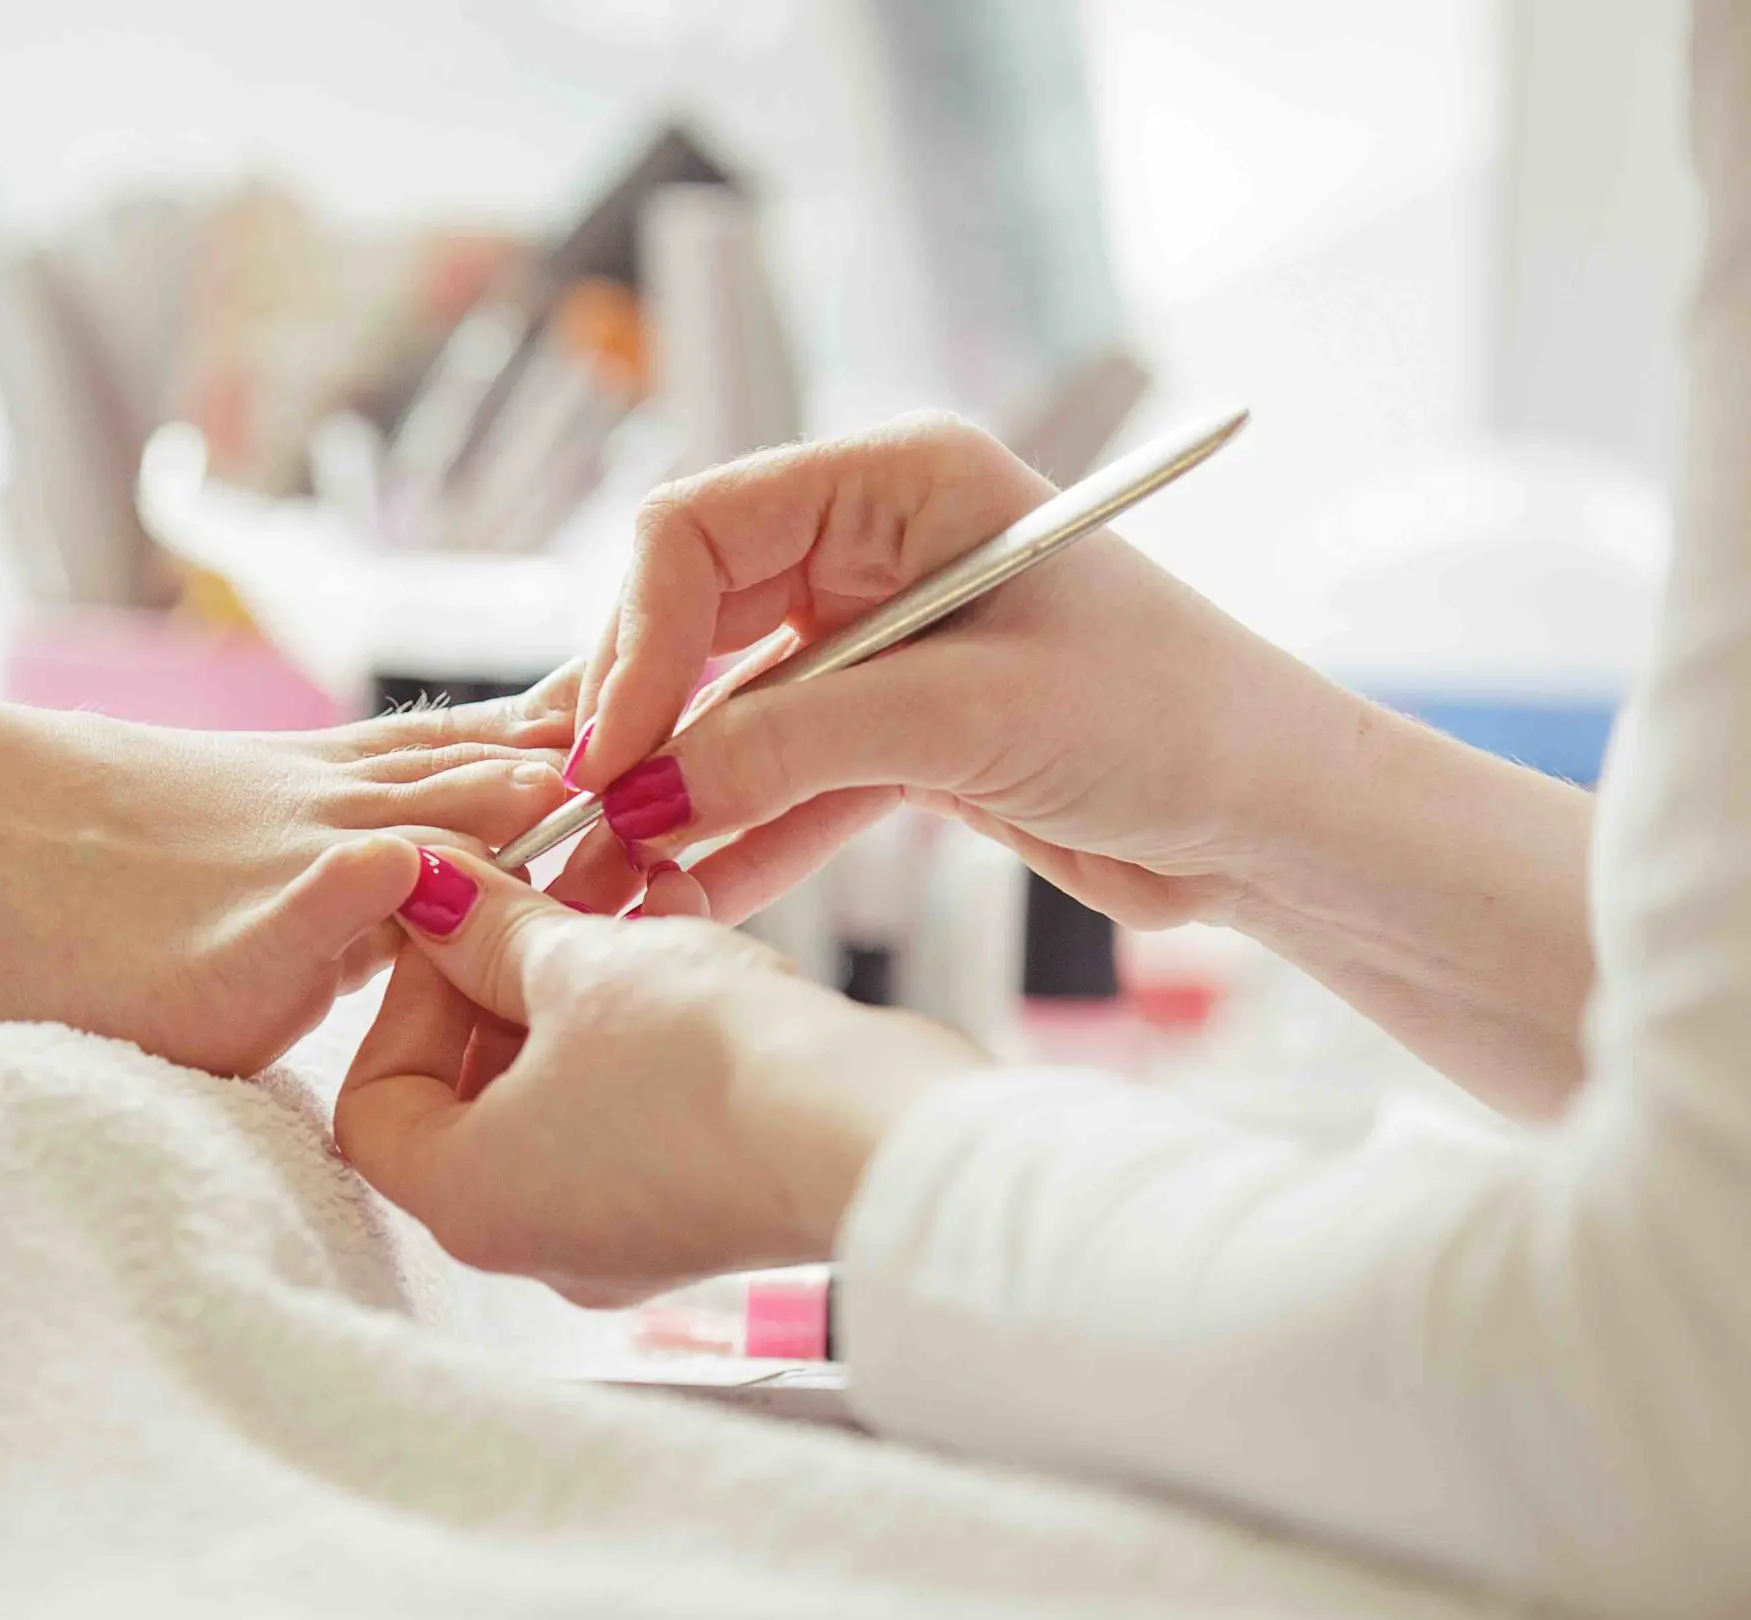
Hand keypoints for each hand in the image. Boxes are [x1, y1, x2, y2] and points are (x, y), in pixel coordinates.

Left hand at [335, 850, 981, 1305]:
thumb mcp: (577, 966)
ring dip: (578, 979)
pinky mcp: (700, 1208)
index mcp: (467, 1201)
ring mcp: (622, 1233)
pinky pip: (634, 1104)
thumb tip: (433, 894)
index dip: (404, 995)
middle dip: (501, 973)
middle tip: (539, 885)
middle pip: (469, 1092)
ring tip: (624, 886)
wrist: (876, 1137)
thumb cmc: (707, 1065)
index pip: (375, 1101)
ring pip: (560, 1086)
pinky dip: (639, 1019)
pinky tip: (680, 923)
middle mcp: (533, 1239)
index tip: (455, 916)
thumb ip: (489, 930)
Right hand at [552, 414, 1355, 927]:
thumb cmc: (1173, 720)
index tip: (607, 752)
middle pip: (690, 623)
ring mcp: (877, 646)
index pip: (700, 530)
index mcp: (897, 483)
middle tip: (576, 823)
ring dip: (669, 798)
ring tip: (605, 881)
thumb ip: (789, 744)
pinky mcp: (892, 737)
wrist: (1280, 822)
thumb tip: (636, 792)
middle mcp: (872, 548)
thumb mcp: (968, 719)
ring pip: (725, 714)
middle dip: (632, 727)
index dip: (635, 638)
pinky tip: (678, 898)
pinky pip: (777, 782)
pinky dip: (731, 839)